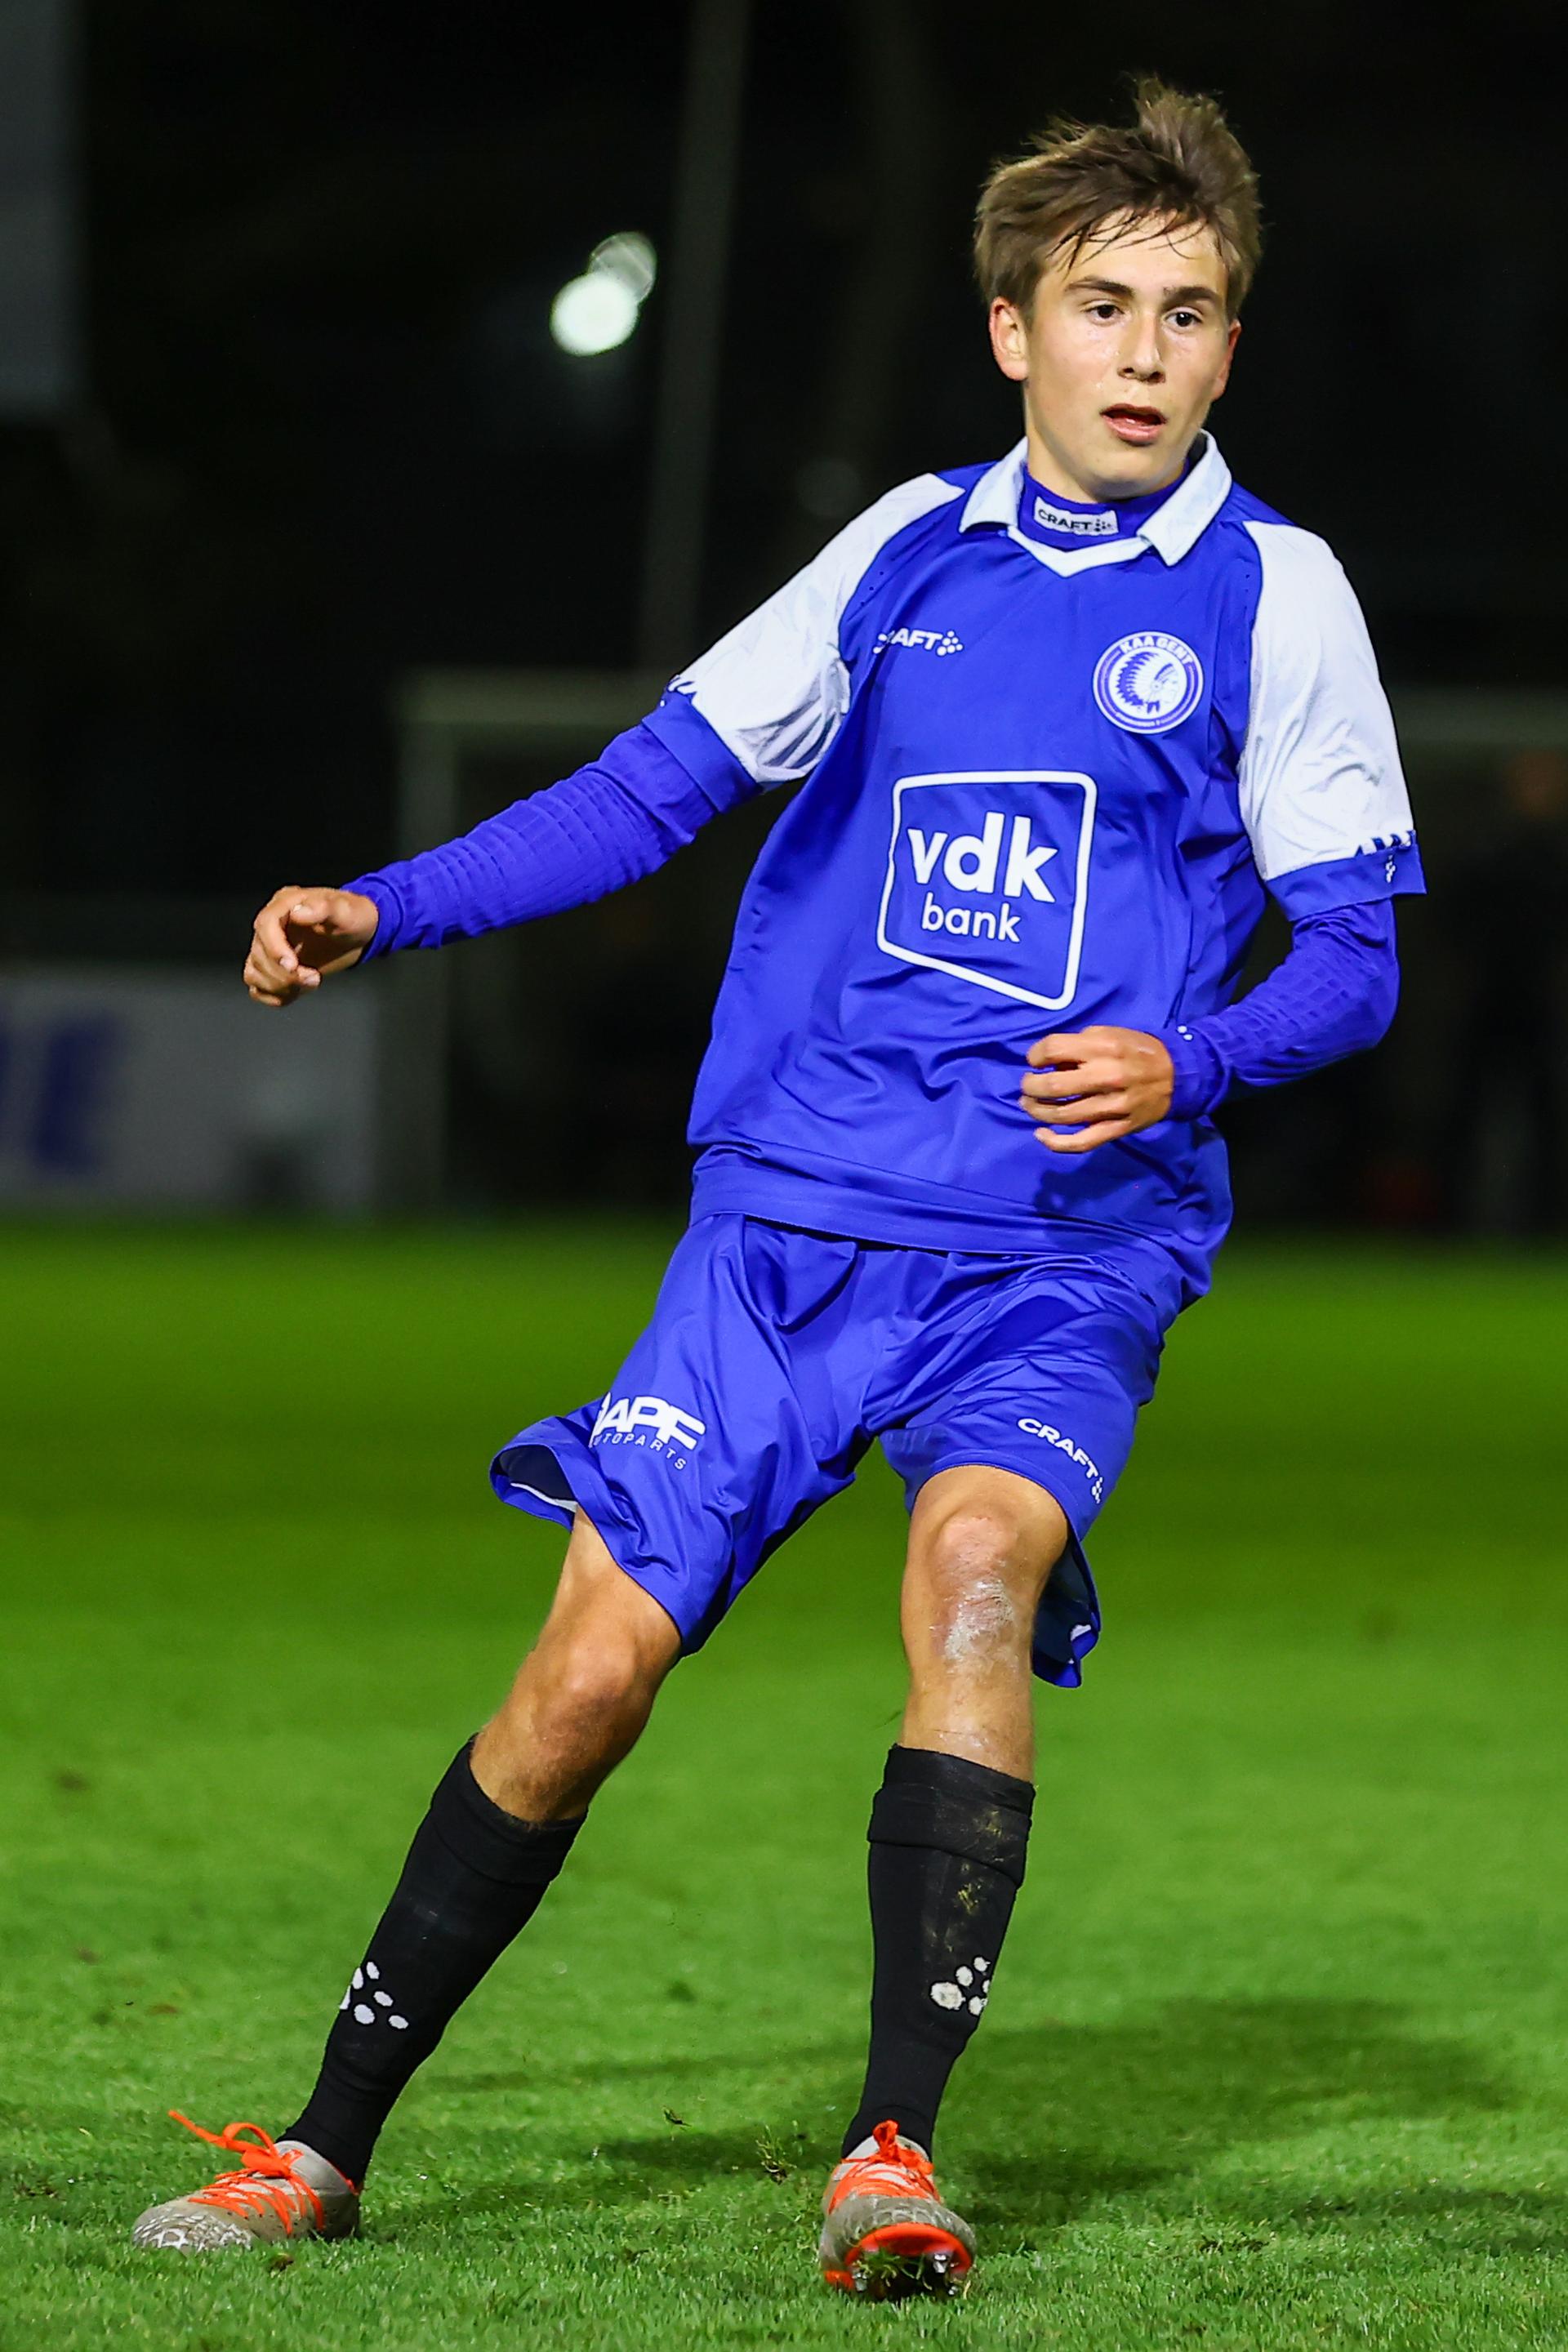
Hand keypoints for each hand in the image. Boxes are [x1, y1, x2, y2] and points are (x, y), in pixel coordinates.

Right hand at [243, 886, 378, 1006]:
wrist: (358, 932)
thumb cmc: (352, 916)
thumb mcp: (344, 910)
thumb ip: (323, 908)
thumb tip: (298, 912)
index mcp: (284, 905)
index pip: (265, 925)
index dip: (274, 948)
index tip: (292, 966)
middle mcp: (271, 927)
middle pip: (258, 954)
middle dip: (283, 973)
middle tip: (314, 978)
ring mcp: (270, 949)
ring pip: (254, 973)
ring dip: (279, 985)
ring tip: (311, 982)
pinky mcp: (274, 969)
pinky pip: (259, 988)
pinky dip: (274, 995)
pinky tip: (298, 991)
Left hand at [1018, 1026, 1173, 1153]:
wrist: (1178, 1076)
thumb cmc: (1138, 1051)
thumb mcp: (1110, 1034)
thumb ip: (1079, 1045)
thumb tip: (1049, 1063)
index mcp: (1103, 1047)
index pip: (1053, 1049)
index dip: (1035, 1055)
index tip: (1034, 1060)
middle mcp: (1106, 1076)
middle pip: (1052, 1086)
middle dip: (1030, 1086)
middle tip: (1027, 1085)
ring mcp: (1112, 1106)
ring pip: (1062, 1115)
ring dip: (1037, 1111)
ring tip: (1029, 1104)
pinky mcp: (1117, 1129)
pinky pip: (1082, 1142)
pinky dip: (1056, 1143)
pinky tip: (1041, 1135)